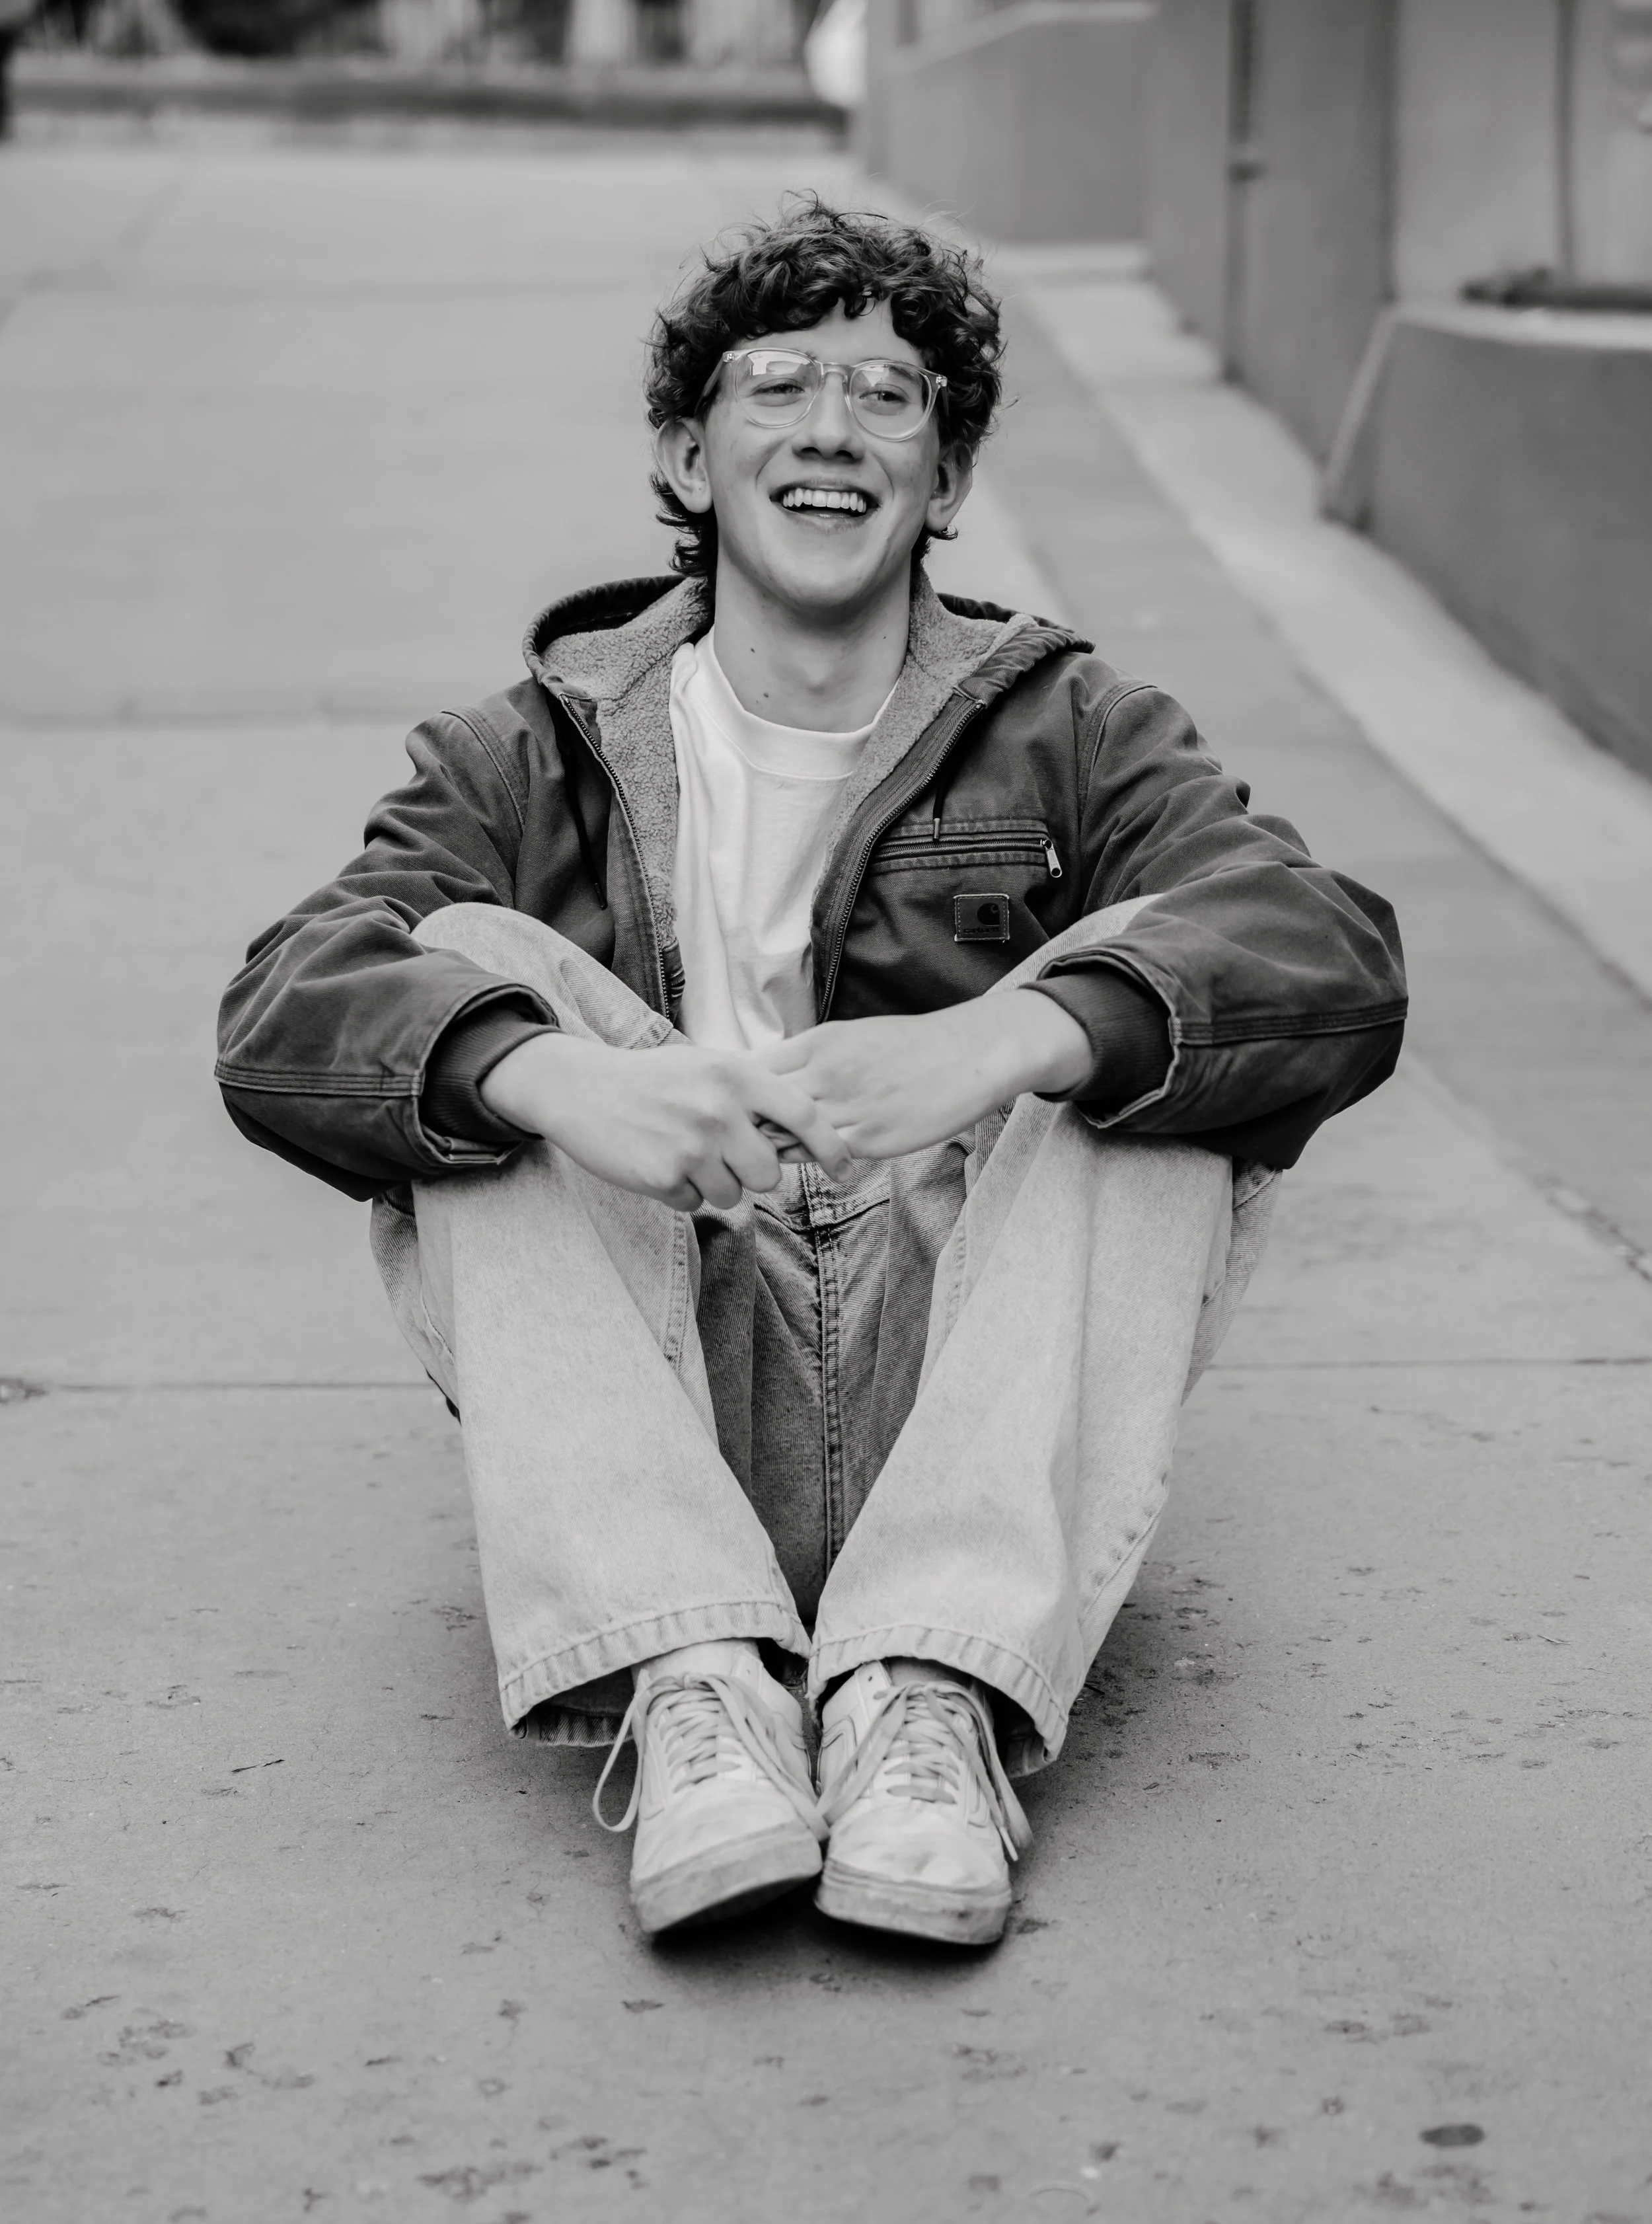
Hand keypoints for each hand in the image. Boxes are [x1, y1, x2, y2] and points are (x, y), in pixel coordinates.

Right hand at [480, 1033, 854, 1211]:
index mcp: (736, 1076)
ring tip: (683, 1152)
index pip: (805, 1116)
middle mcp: (719, 1110)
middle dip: (751, 1174)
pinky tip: (657, 1162)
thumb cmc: (654, 1079)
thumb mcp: (708, 1066)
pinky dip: (679, 1192)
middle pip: (769, 1174)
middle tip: (722, 1154)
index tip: (848, 1170)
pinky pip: (694, 1204)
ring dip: (713, 1184)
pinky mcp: (662, 1177)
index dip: (833, 1147)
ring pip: (733, 1195)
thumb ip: (753, 1093)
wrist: (581, 1089)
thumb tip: (806, 1126)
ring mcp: (691, 1146)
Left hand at [754, 990, 1091, 1160]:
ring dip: (768, 1150)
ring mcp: (846, 1106)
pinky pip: (817, 1156)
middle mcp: (824, 1072)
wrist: (971, 1054)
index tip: (731, 1108)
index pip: (749, 1069)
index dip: (733, 1093)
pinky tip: (808, 1161)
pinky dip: (804, 1162)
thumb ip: (810, 1058)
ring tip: (766, 1158)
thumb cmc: (911, 1046)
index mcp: (817, 1043)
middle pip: (755, 1104)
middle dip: (740, 1125)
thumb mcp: (851, 1037)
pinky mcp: (869, 1138)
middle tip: (737, 1141)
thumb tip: (773, 1078)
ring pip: (782, 1135)